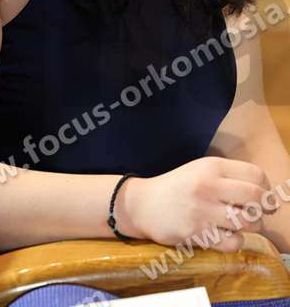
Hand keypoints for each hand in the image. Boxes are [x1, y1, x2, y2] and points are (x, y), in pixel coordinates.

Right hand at [117, 157, 273, 251]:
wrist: (142, 204)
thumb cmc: (176, 188)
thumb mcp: (200, 170)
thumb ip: (228, 177)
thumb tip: (265, 193)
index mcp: (211, 167)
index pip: (256, 175)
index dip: (265, 188)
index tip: (262, 197)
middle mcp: (208, 185)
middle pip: (256, 197)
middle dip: (262, 209)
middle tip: (256, 213)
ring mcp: (203, 210)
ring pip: (248, 222)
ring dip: (250, 227)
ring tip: (239, 224)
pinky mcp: (197, 233)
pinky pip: (233, 242)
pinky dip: (235, 242)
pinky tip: (225, 236)